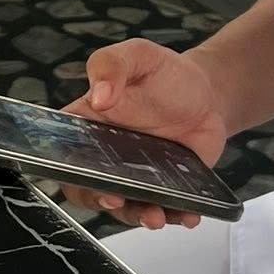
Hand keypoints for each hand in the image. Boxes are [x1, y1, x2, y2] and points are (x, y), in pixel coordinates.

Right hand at [61, 40, 230, 230]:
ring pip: (127, 208)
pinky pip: (165, 210)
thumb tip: (99, 95)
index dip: (69, 173)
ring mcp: (136, 177)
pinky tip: (188, 215)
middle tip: (118, 201)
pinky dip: (176, 217)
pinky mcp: (165, 189)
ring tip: (156, 216)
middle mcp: (107, 157)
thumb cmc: (165, 74)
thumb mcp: (138, 56)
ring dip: (139, 217)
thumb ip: (112, 65)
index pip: (65, 155)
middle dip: (101, 202)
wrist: (208, 93)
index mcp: (89, 125)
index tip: (86, 178)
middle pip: (90, 190)